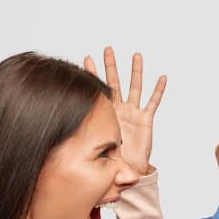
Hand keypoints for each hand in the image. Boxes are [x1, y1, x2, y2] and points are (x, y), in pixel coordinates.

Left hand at [85, 47, 166, 175]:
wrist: (127, 170)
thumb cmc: (111, 159)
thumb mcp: (94, 144)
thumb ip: (82, 137)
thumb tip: (57, 134)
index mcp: (106, 113)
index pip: (99, 89)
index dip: (94, 74)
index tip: (86, 58)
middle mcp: (120, 109)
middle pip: (116, 82)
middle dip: (112, 66)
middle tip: (108, 49)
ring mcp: (133, 113)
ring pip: (135, 87)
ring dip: (136, 71)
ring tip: (136, 55)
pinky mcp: (145, 120)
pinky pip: (153, 102)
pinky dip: (158, 90)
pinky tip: (161, 78)